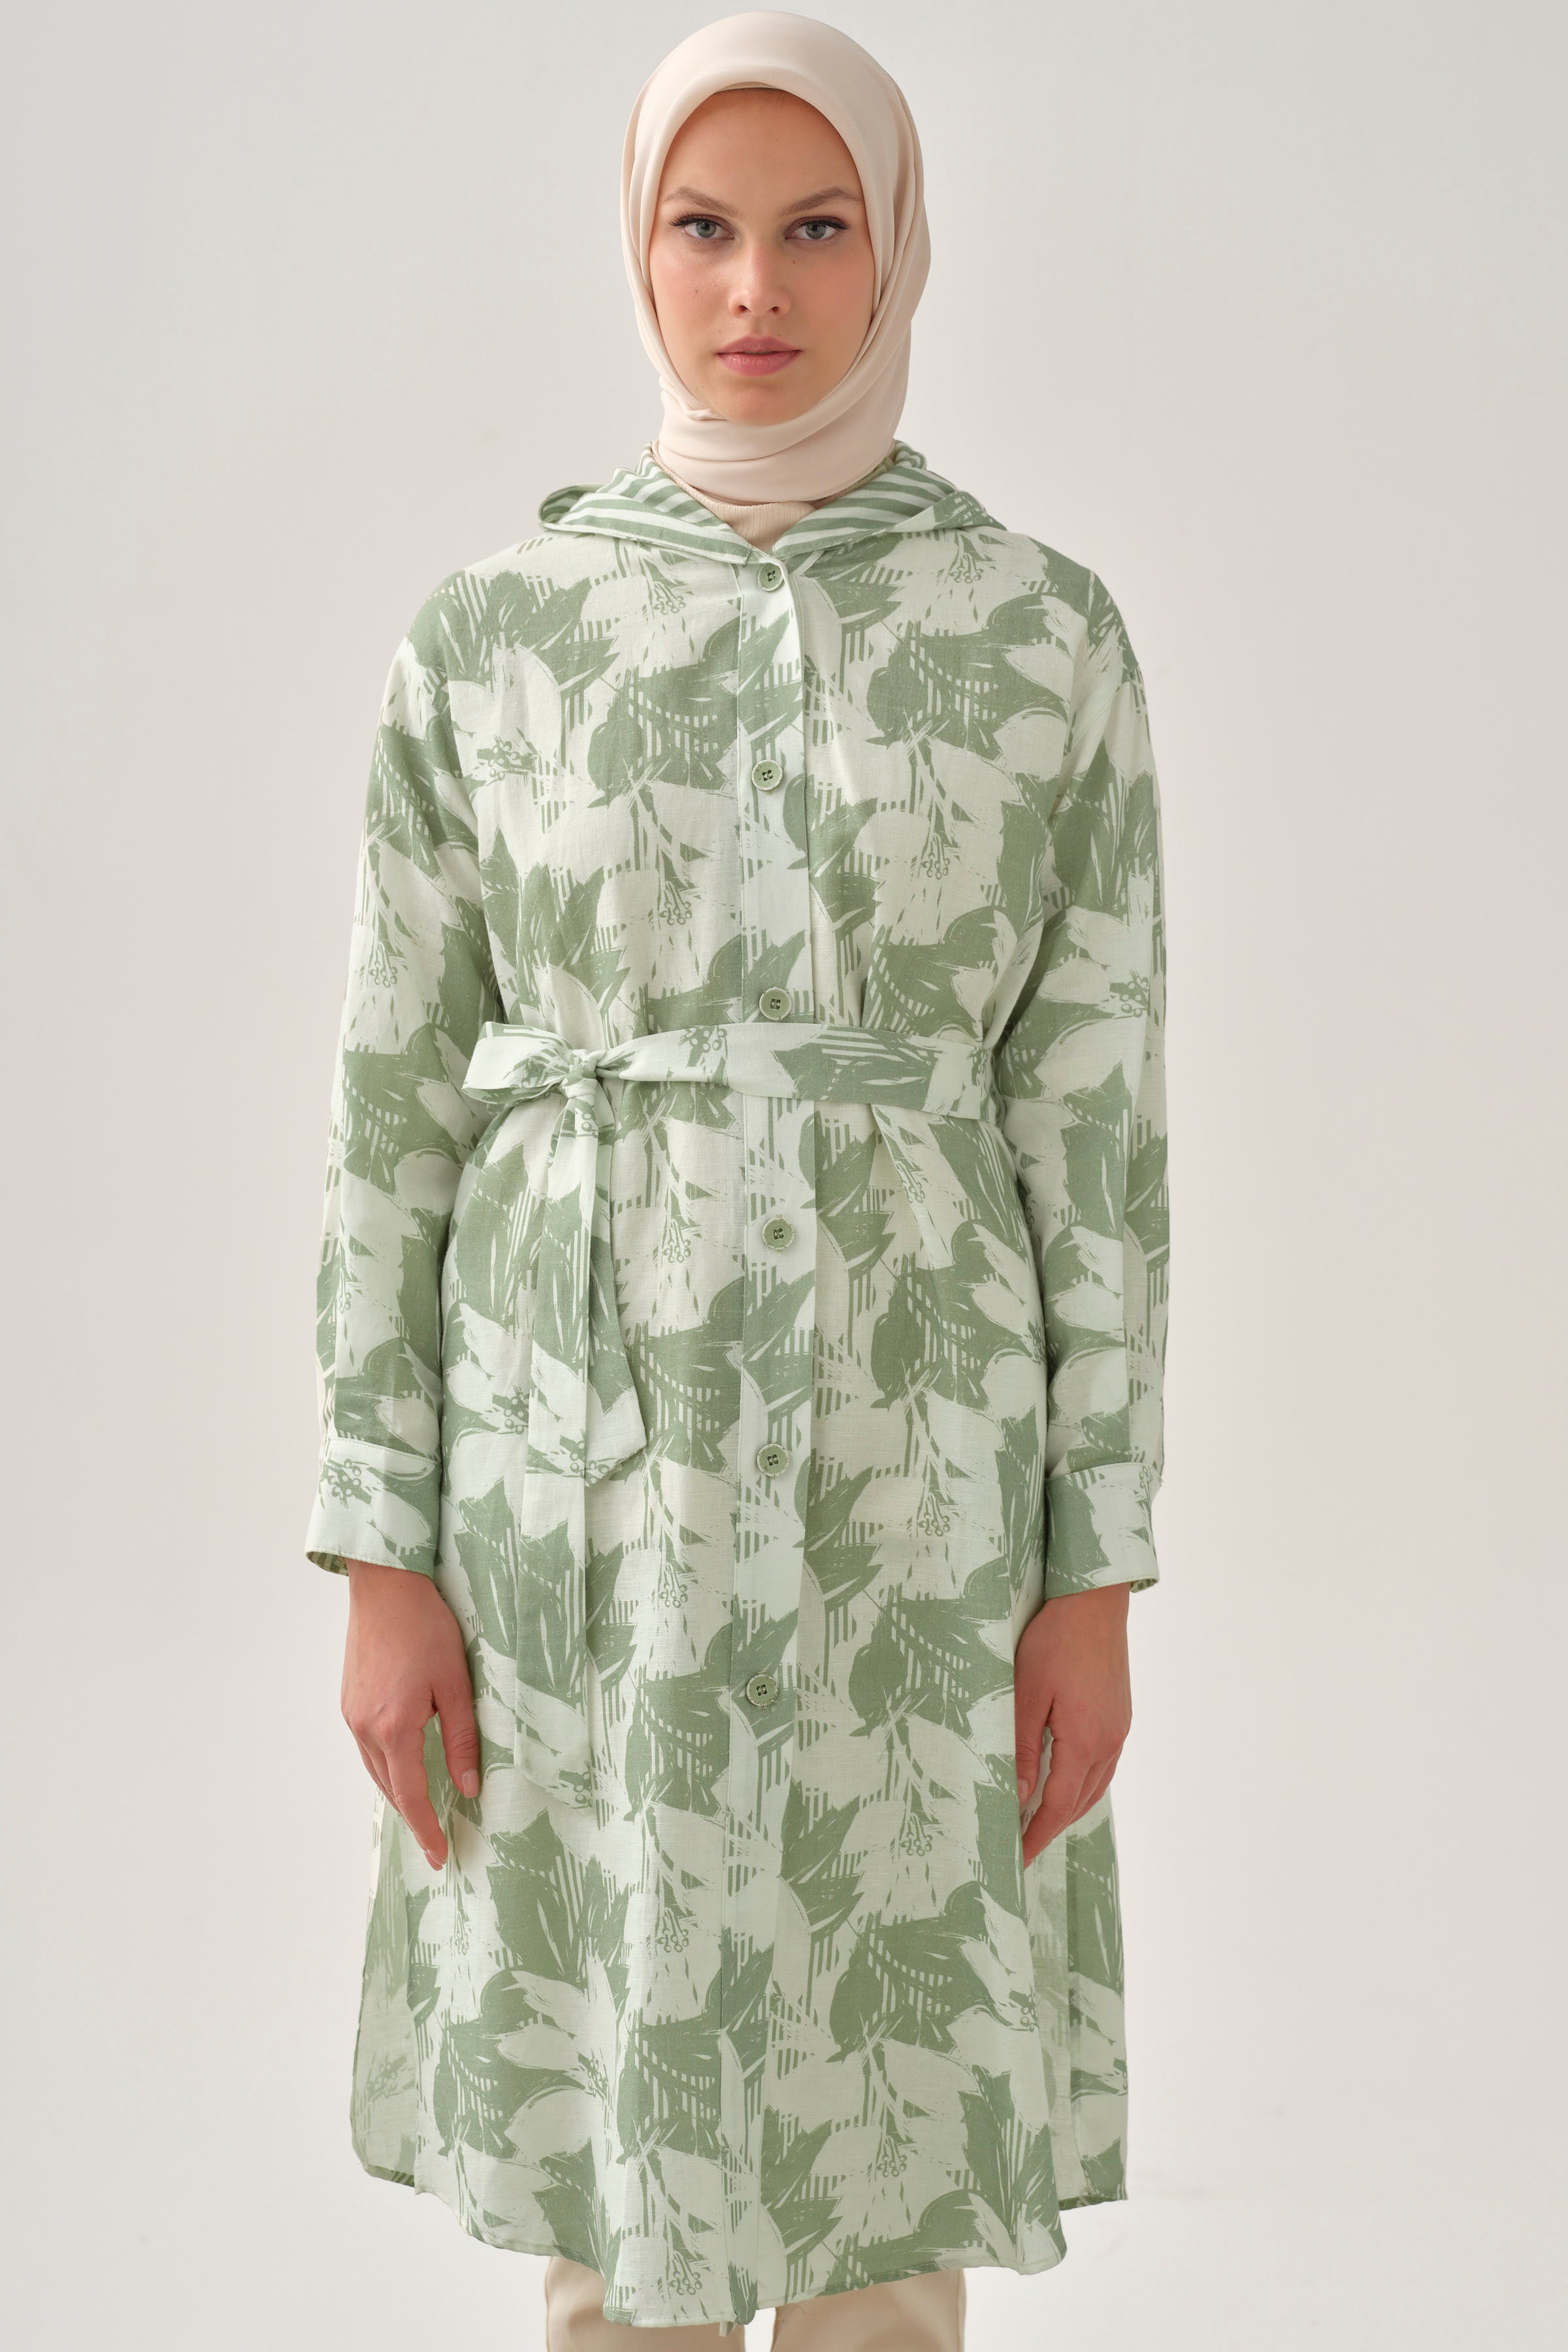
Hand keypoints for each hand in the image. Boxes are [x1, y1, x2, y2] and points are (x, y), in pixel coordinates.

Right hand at [340, 1560, 480, 1870]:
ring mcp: (352, 1714)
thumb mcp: (456, 1684)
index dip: (426, 1829)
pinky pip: (367, 1748)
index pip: (411, 1794)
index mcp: (393, 1727)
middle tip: (436, 1841)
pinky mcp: (350, 1700)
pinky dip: (386, 1767)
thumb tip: (468, 1787)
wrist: (386, 1586)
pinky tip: (403, 1767)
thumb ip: (462, 1739)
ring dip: (398, 1793)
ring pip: (376, 1769)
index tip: (439, 1857)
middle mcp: (365, 1727)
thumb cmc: (425, 1627)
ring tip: (422, 1812)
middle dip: (413, 1816)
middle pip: (389, 1788)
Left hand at [1014, 1584, 1131, 1865]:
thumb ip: (1023, 1748)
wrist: (1095, 1602)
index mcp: (1085, 1742)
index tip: (1018, 1860)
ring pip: (1095, 1787)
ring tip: (1039, 1823)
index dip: (1036, 1836)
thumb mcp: (1026, 1693)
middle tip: (1023, 1847)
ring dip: (1068, 1809)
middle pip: (1078, 1803)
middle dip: (1050, 1829)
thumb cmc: (1055, 1642)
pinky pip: (1104, 1766)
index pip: (1056, 1806)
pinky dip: (1083, 1785)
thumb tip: (1019, 1797)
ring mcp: (1119, 1730)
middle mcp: (1109, 1743)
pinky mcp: (1121, 1716)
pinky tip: (1067, 1782)